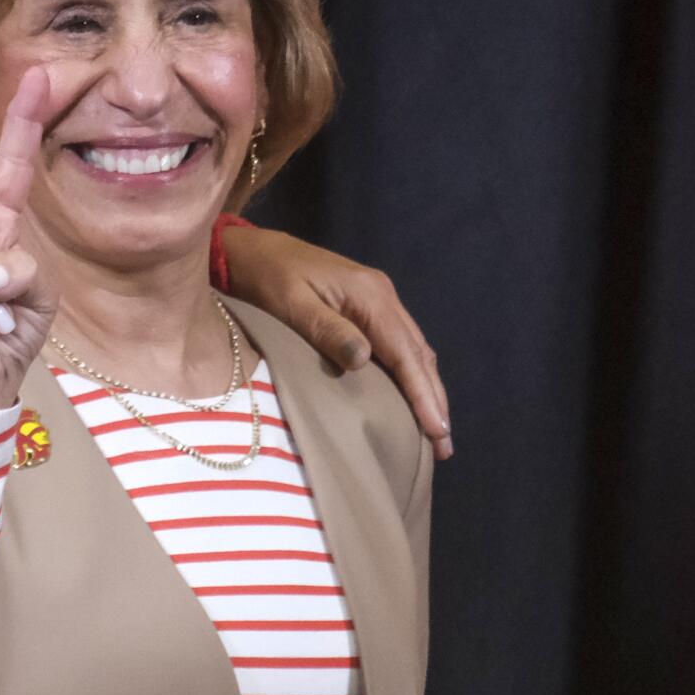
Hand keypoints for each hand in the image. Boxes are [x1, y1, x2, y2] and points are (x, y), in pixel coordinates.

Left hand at [222, 225, 452, 458]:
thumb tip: (365, 360)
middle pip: (418, 353)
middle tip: (444, 445)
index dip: (422, 393)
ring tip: (435, 430)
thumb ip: (327, 330)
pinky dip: (410, 372)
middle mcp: (383, 295)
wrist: (251, 249)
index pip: (405, 352)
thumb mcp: (290, 304)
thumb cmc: (265, 276)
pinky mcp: (366, 305)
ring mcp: (377, 298)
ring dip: (426, 388)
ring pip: (413, 349)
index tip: (437, 429)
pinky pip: (398, 343)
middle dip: (434, 398)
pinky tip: (412, 395)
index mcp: (369, 295)